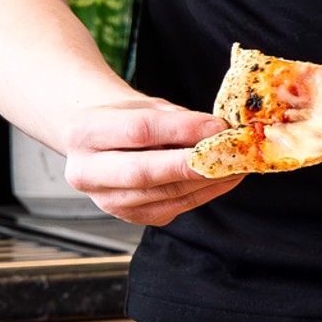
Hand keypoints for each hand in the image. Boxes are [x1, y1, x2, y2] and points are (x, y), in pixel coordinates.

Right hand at [59, 98, 238, 228]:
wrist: (102, 141)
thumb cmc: (126, 118)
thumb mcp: (145, 105)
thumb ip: (176, 118)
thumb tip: (217, 133)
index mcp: (84, 132)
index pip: (137, 131)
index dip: (181, 130)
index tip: (217, 127)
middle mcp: (86, 172)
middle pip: (142, 173)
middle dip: (190, 166)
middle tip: (227, 156)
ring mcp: (106, 200)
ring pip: (162, 195)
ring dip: (206, 181)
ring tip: (236, 164)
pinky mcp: (131, 216)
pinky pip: (173, 208)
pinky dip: (204, 193)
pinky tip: (224, 178)